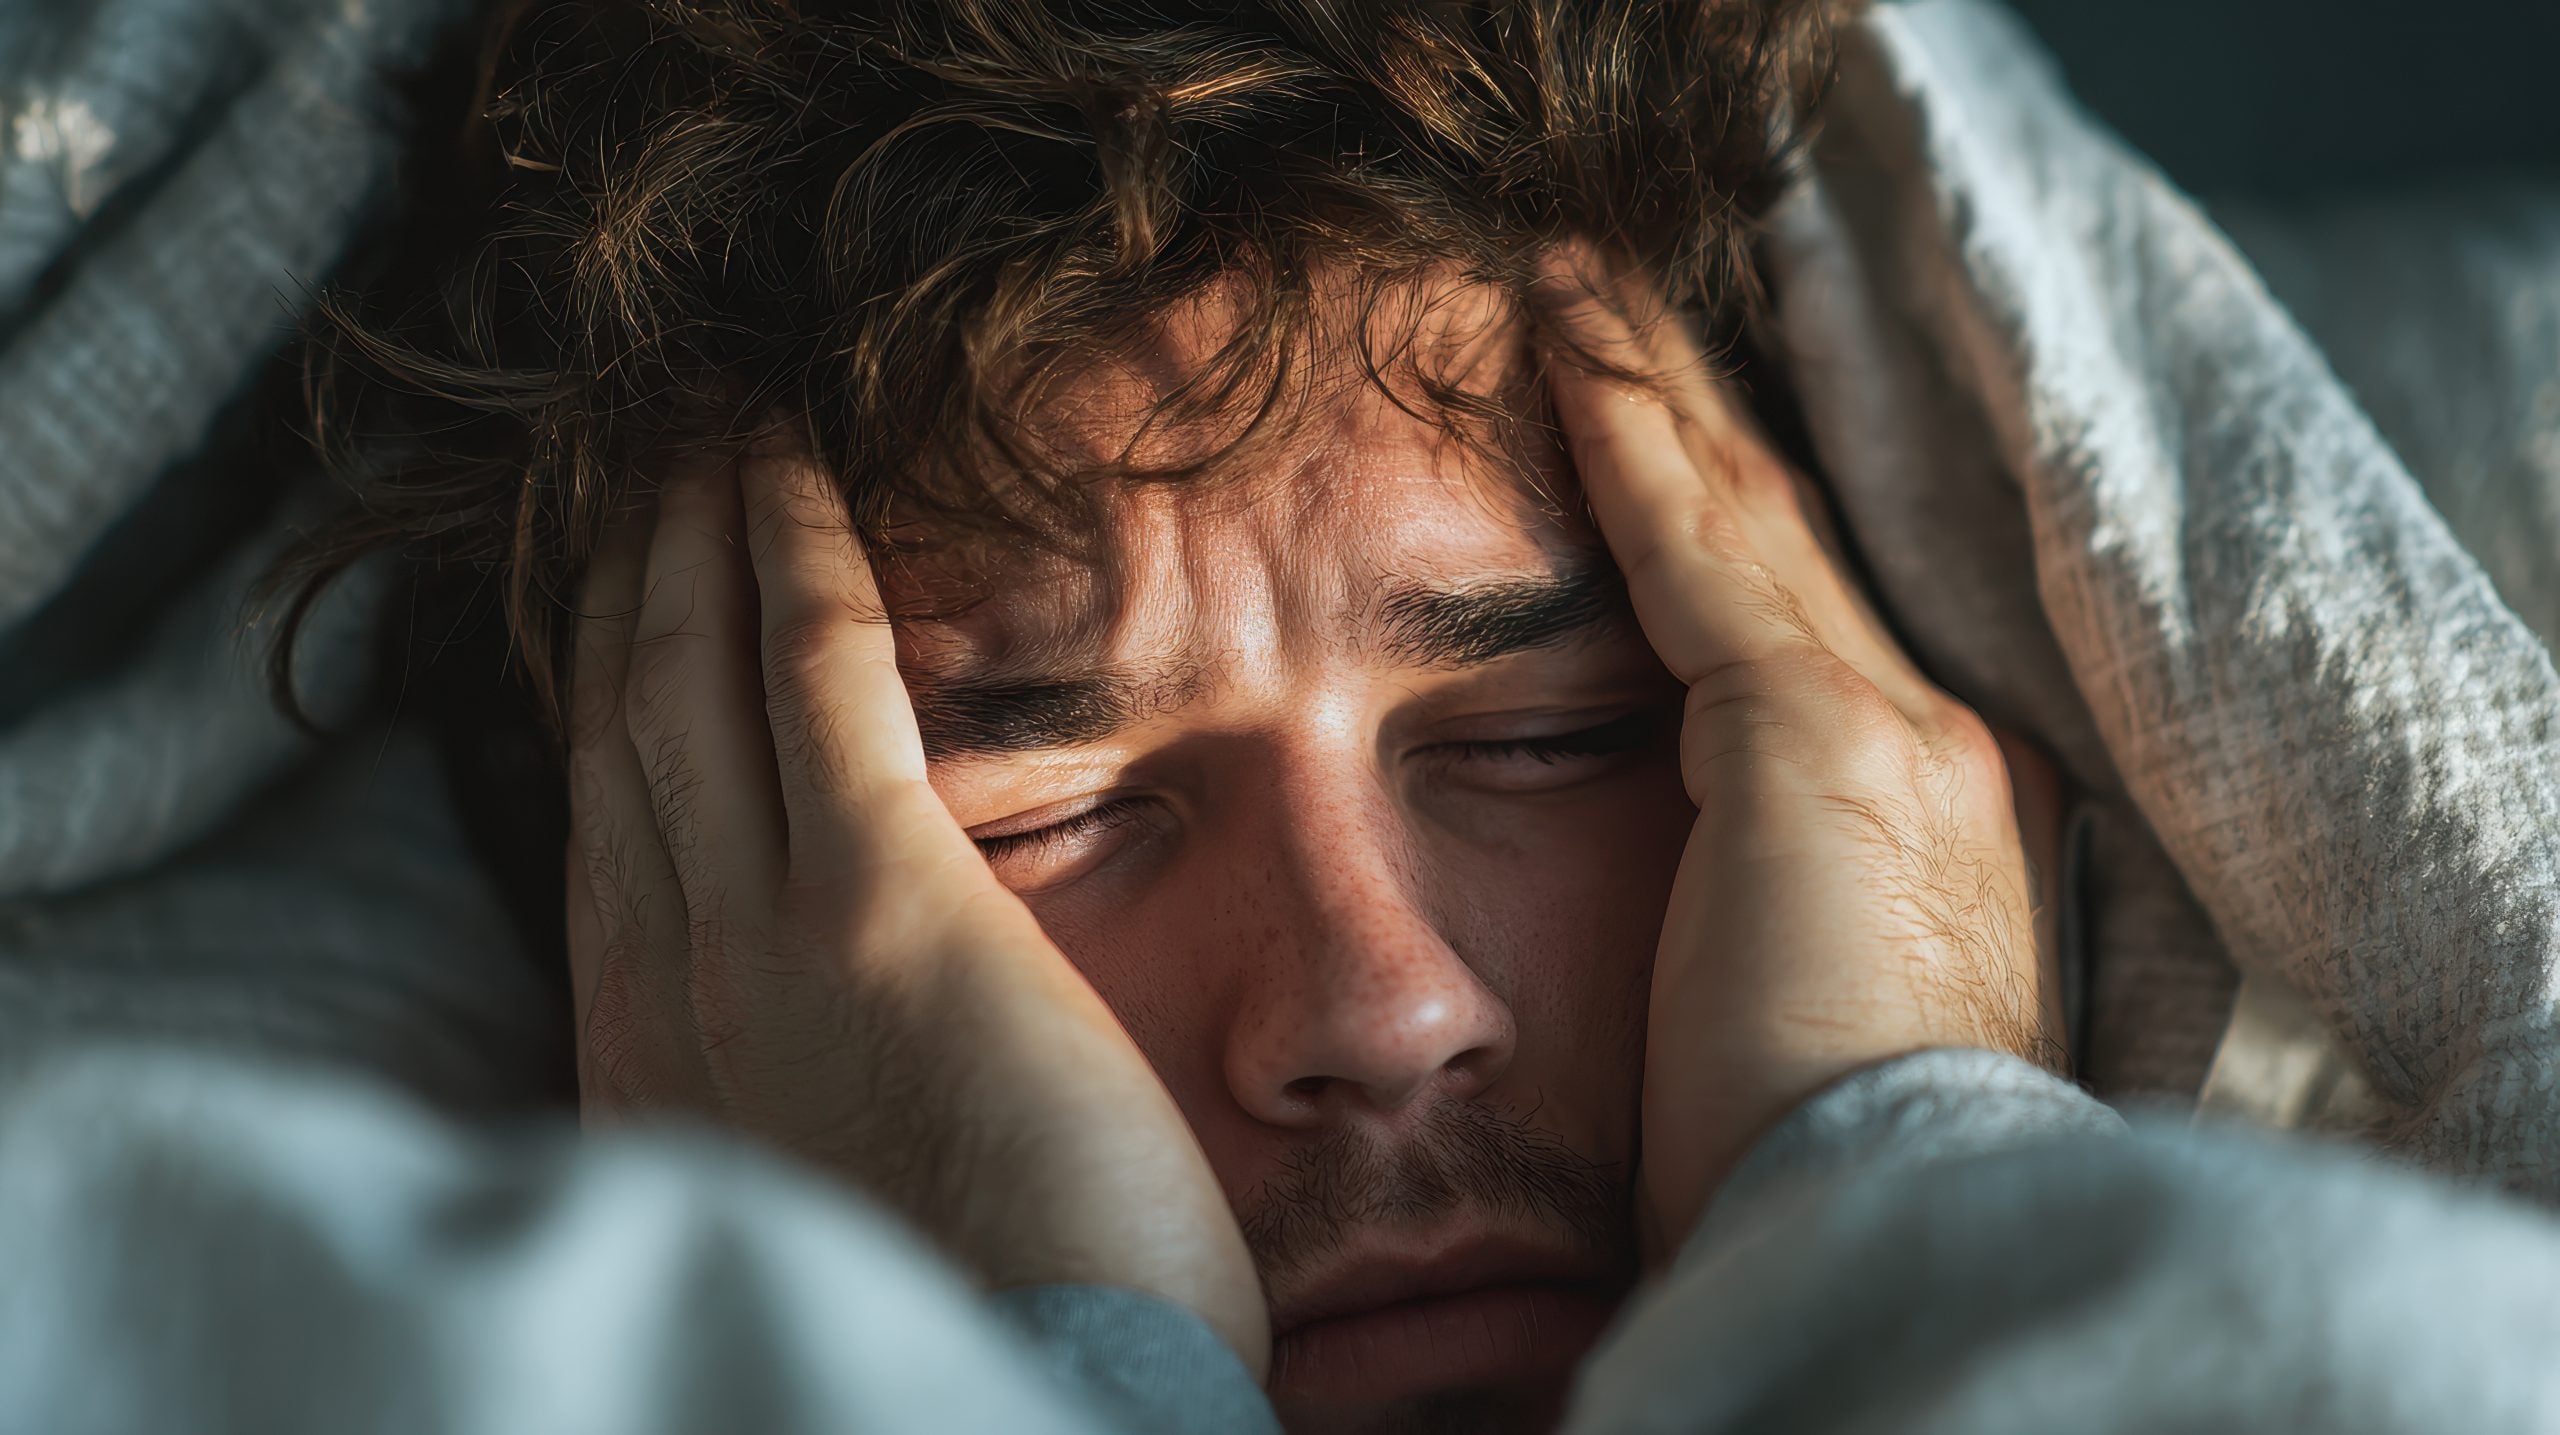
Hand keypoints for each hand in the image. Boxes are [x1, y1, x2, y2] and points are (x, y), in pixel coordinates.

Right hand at [562, 443, 1267, 1374]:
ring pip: (692, 675)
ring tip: (700, 419)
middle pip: (624, 724)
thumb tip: (837, 1014)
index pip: (607, 818)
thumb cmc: (970, 1313)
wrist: (1023, 1396)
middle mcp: (666, 980)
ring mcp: (755, 934)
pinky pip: (815, 676)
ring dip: (691, 530)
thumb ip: (797, 1074)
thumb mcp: (822, 1190)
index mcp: (655, 1054)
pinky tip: (789, 462)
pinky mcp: (877, 904)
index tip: (613, 583)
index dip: (600, 680)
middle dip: (625, 575)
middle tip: (637, 455)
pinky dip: (794, 555)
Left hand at [1541, 257, 2066, 1253]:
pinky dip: (1619, 434)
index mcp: (1954, 820)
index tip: (1676, 443)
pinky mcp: (1812, 735)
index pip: (1818, 623)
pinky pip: (1687, 542)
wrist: (1889, 1239)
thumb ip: (1762, 918)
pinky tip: (1557, 341)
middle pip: (1792, 538)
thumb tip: (1696, 908)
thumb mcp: (1793, 1020)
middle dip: (1700, 418)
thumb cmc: (1811, 1177)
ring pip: (1745, 509)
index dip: (1742, 516)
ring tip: (1572, 285)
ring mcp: (1898, 728)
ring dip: (1652, 387)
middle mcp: (1953, 744)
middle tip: (1615, 302)